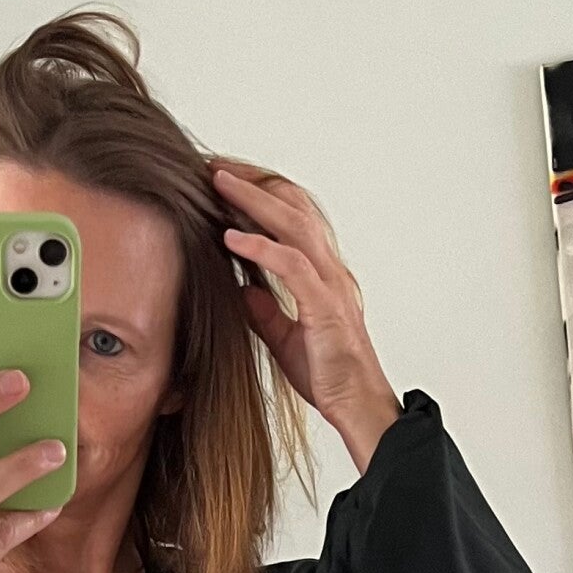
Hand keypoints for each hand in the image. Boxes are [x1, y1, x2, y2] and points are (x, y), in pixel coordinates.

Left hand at [211, 162, 401, 471]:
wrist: (358, 407)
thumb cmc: (330, 376)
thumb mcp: (285, 339)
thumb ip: (266, 311)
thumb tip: (243, 289)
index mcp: (322, 272)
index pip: (292, 214)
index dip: (259, 192)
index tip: (223, 181)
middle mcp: (329, 268)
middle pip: (293, 203)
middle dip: (253, 180)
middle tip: (214, 165)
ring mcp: (330, 284)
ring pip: (294, 222)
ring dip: (254, 199)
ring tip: (218, 183)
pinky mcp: (324, 306)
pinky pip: (292, 266)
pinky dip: (260, 247)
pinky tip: (231, 238)